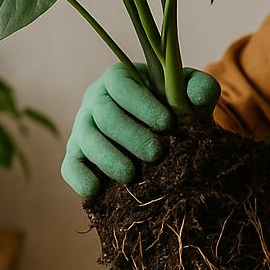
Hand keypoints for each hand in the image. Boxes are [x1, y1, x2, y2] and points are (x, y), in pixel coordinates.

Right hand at [61, 63, 220, 197]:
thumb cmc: (175, 107)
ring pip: (86, 140)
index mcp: (119, 78)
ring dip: (108, 158)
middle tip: (156, 153)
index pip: (122, 85)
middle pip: (105, 114)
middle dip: (131, 135)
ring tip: (132, 175)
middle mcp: (95, 100)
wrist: (165, 134)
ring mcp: (83, 127)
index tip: (168, 124)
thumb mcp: (190, 94)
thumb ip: (200, 88)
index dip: (143, 105)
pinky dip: (79, 178)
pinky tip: (94, 191)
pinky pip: (69, 165)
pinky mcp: (77, 154)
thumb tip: (197, 96)